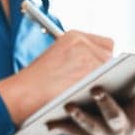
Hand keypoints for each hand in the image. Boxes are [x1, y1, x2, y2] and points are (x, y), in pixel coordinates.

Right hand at [0, 27, 114, 124]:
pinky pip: (109, 82)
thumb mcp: (56, 59)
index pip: (104, 44)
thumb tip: (96, 68)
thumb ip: (77, 58)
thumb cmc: (35, 83)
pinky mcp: (92, 72)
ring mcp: (89, 56)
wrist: (23, 94)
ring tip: (92, 92)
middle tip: (95, 83)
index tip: (98, 70)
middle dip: (105, 70)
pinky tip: (93, 97)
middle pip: (110, 56)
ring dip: (105, 80)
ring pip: (112, 70)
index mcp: (74, 37)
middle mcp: (83, 42)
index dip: (102, 58)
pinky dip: (103, 90)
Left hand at [45, 67, 134, 134]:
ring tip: (68, 106)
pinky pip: (75, 134)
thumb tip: (129, 60)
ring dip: (80, 117)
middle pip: (114, 116)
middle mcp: (123, 127)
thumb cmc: (127, 118)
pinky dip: (62, 127)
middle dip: (105, 103)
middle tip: (96, 89)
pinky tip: (50, 122)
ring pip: (92, 126)